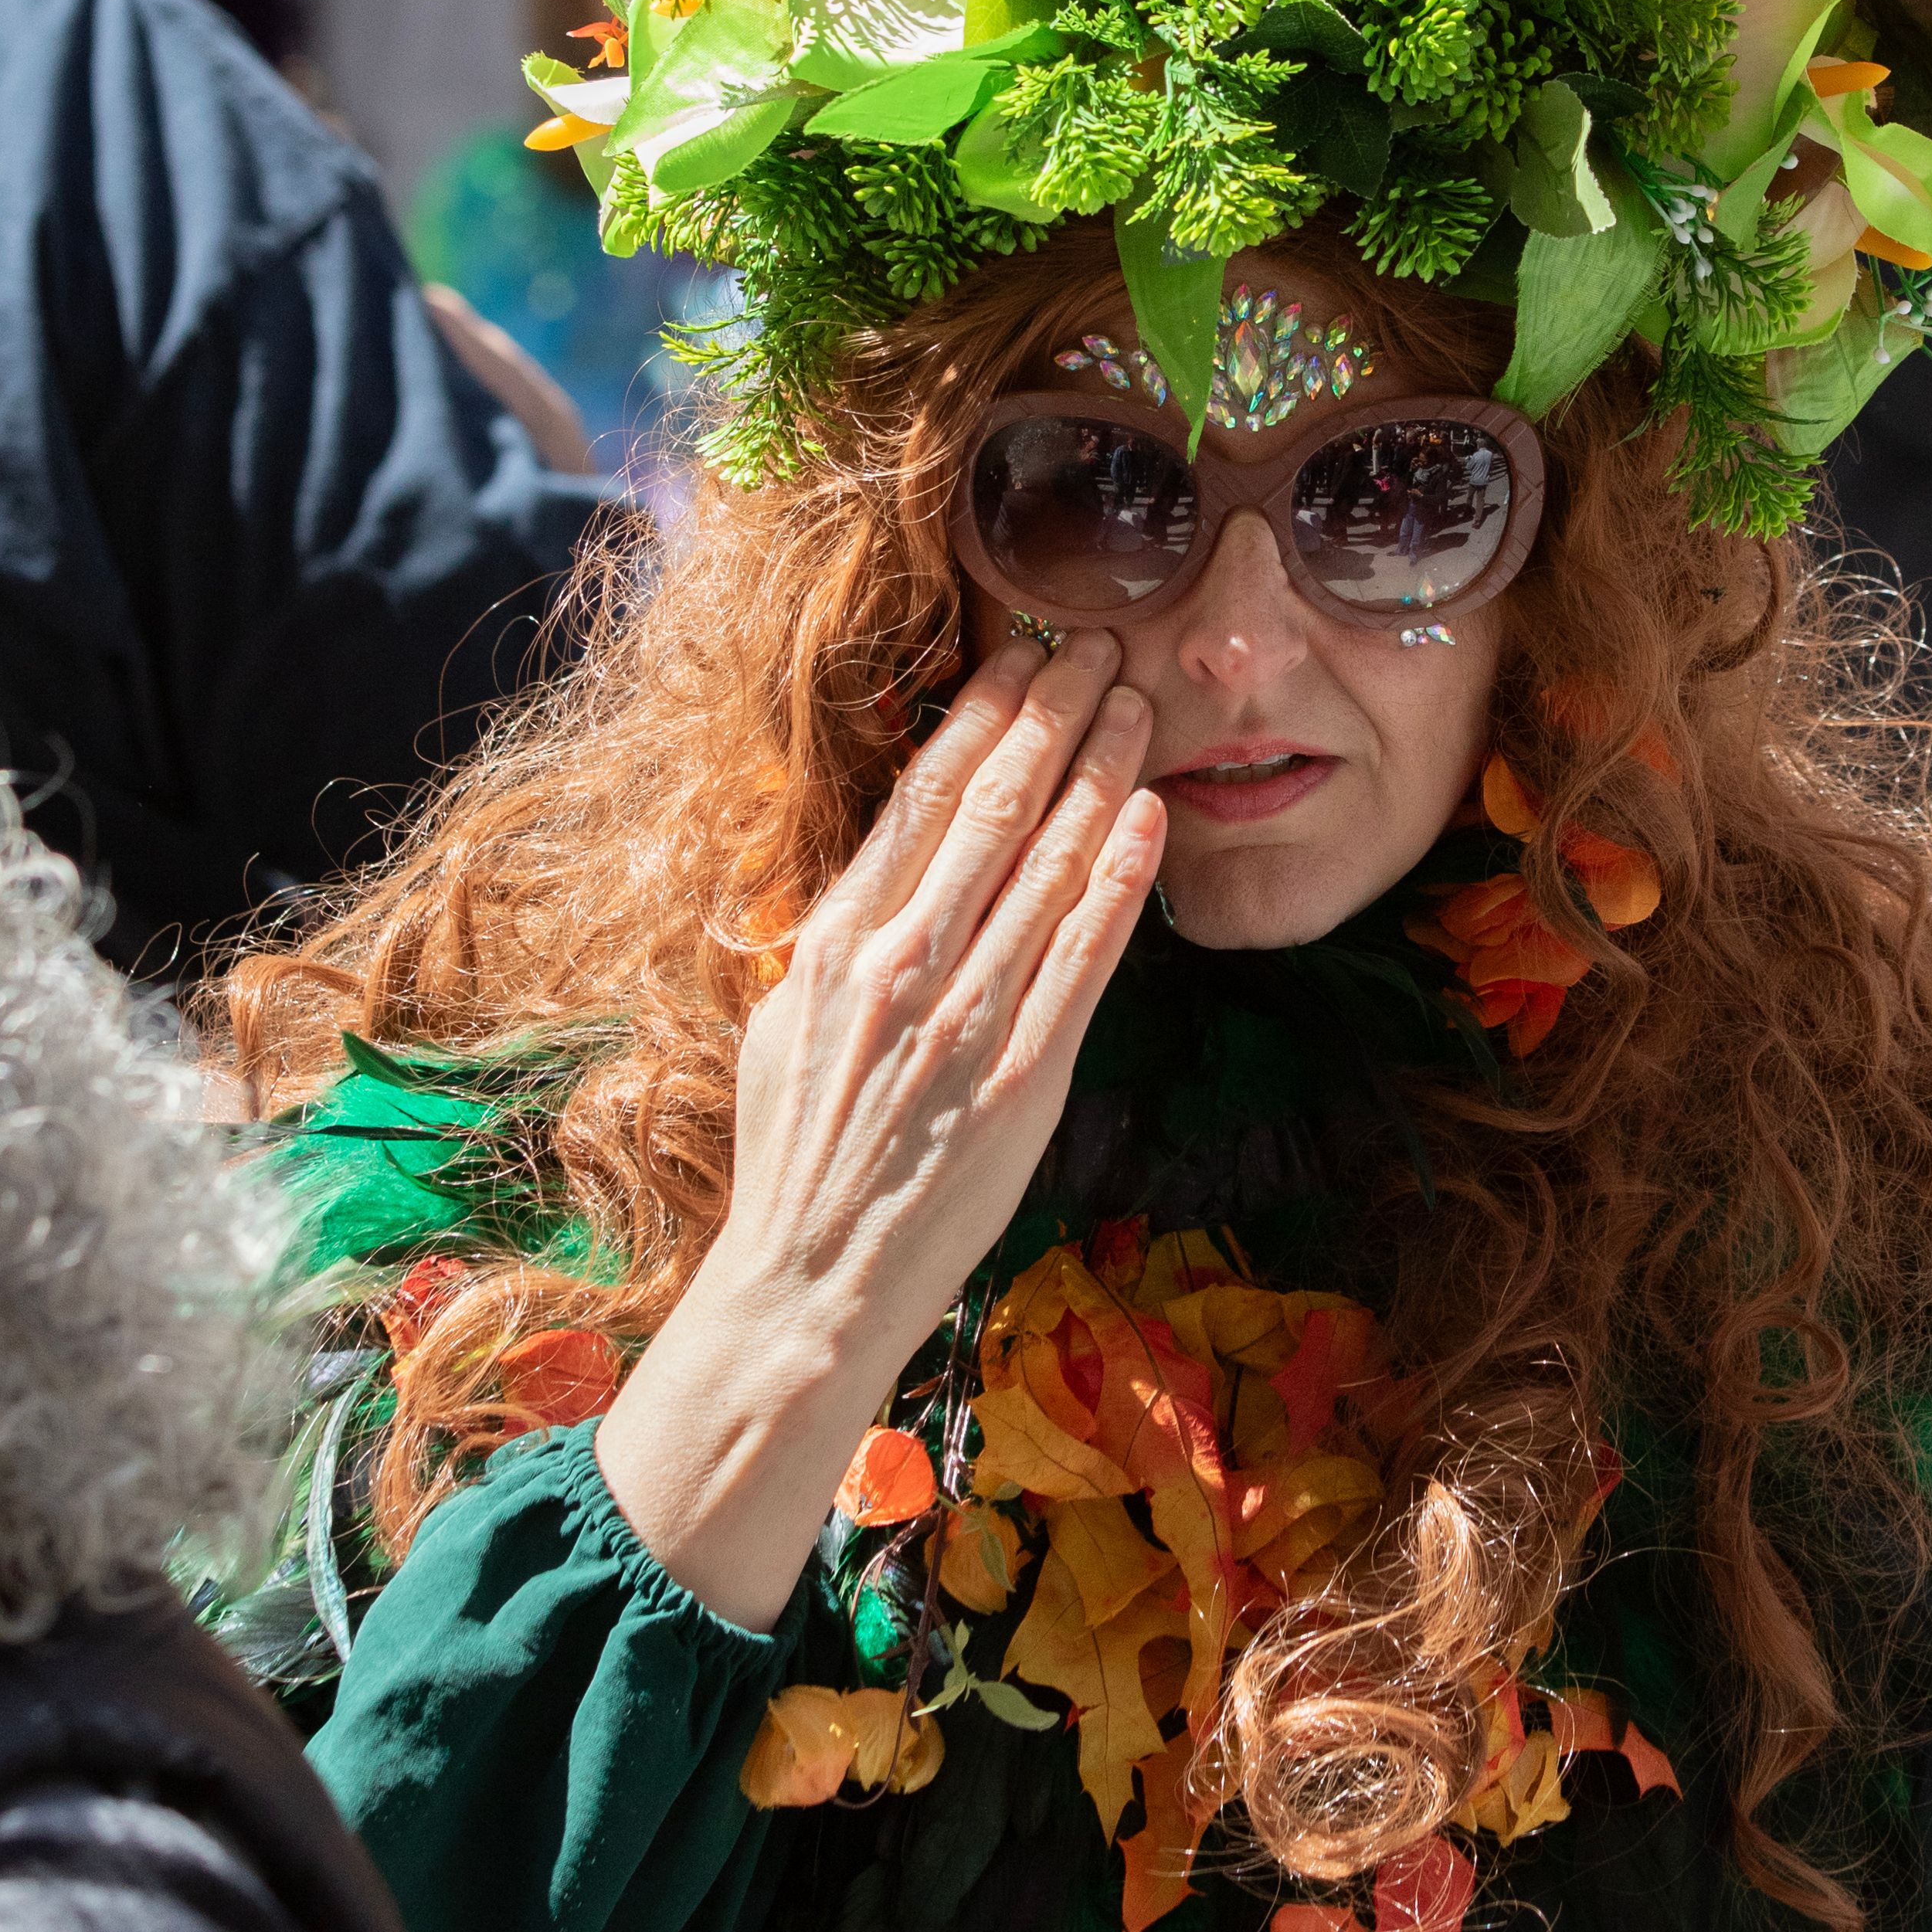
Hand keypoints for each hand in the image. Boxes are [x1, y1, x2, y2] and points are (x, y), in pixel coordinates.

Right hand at [595, 633, 1160, 1627]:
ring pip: (1049, 864)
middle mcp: (901, 964)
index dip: (982, 715)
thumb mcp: (782, 1022)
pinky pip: (1085, 957)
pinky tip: (1149, 818)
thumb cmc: (795, 1157)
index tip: (1023, 653)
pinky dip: (1121, 880)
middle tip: (1102, 644)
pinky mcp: (1024, 1075)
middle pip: (994, 807)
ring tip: (1138, 703)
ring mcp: (966, 1018)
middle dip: (1054, 713)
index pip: (921, 796)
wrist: (807, 1287)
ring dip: (1101, 771)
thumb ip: (833, 938)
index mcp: (835, 940)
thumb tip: (878, 866)